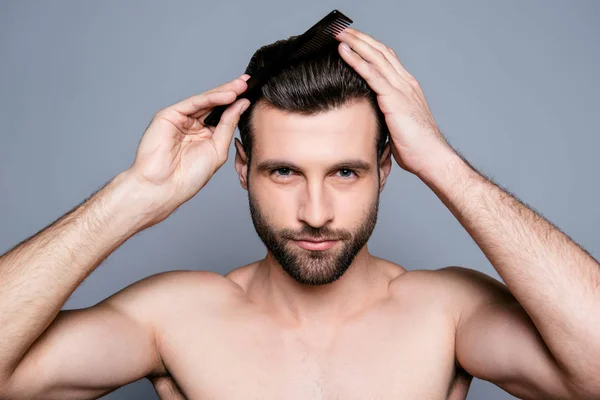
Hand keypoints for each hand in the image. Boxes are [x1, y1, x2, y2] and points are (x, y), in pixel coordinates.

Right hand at [127, 74, 250, 221]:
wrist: (165, 187)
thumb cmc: (188, 176)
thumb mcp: (217, 149)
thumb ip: (228, 126)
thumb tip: (241, 105)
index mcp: (204, 134)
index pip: (223, 114)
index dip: (237, 104)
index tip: (252, 94)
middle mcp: (192, 124)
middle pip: (214, 104)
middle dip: (232, 92)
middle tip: (248, 82)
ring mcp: (180, 119)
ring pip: (205, 100)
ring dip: (224, 92)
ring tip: (241, 86)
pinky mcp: (168, 115)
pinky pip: (193, 103)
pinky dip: (211, 98)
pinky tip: (227, 95)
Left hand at [336, 28, 455, 175]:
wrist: (431, 157)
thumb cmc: (416, 147)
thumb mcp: (397, 125)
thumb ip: (386, 115)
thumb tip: (371, 116)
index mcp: (407, 88)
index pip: (387, 59)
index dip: (370, 47)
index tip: (353, 40)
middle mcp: (406, 83)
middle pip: (380, 52)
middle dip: (360, 38)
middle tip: (341, 29)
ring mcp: (401, 88)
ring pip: (375, 57)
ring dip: (355, 42)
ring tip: (338, 33)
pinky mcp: (394, 98)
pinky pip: (371, 73)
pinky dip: (356, 60)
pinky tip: (343, 51)